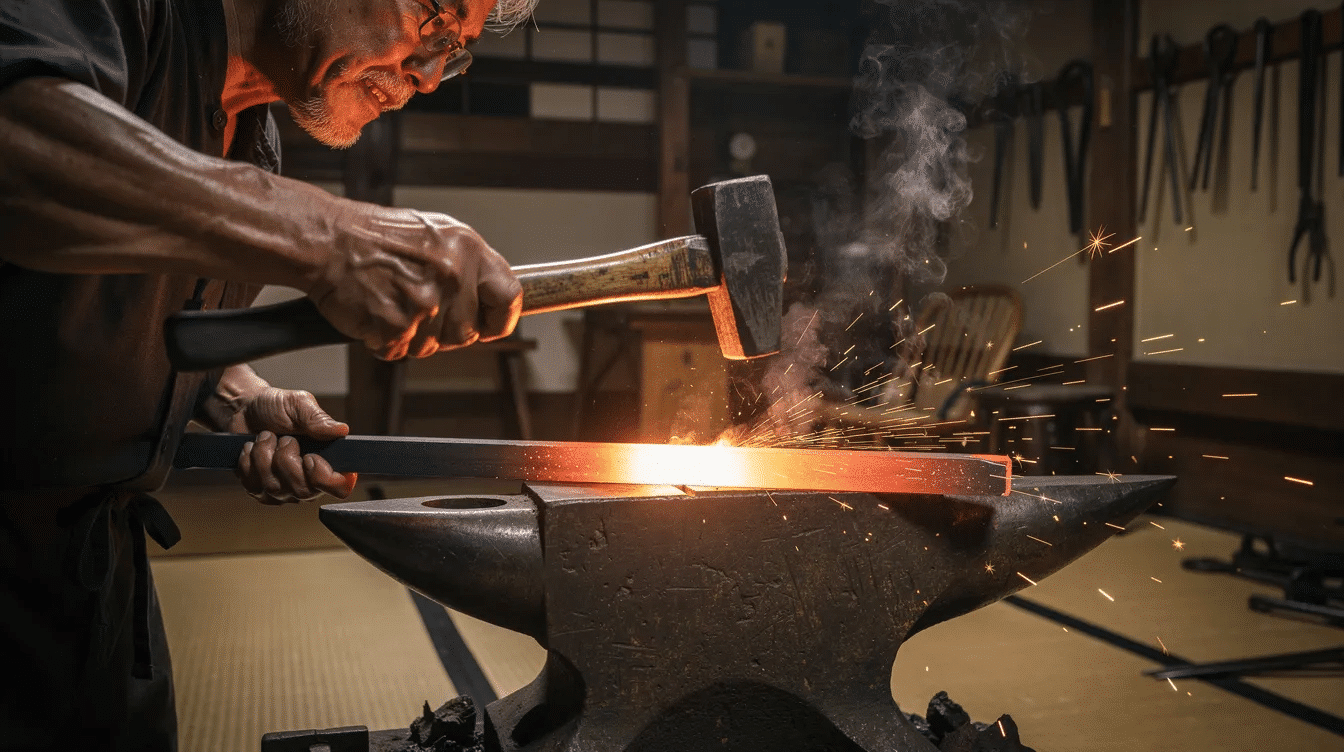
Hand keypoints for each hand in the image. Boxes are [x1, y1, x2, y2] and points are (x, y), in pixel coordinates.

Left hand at [198, 366, 357, 503]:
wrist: (245, 408)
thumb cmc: (276, 407)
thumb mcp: (299, 404)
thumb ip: (319, 419)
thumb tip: (342, 430)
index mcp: (327, 460)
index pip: (340, 488)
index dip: (326, 478)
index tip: (310, 457)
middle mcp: (307, 480)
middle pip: (303, 491)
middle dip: (286, 460)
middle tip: (284, 439)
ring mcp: (283, 489)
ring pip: (275, 488)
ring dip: (264, 456)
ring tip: (266, 438)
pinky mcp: (259, 491)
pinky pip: (254, 487)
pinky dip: (248, 463)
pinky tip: (252, 449)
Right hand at [307, 206, 522, 360]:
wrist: (328, 240)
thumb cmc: (375, 236)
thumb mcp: (437, 235)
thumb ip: (467, 266)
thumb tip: (488, 298)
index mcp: (468, 249)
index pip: (509, 296)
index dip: (502, 318)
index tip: (492, 326)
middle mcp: (452, 275)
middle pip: (467, 333)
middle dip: (444, 331)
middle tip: (418, 310)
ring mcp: (424, 302)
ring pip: (432, 347)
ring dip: (412, 337)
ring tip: (392, 303)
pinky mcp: (396, 324)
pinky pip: (398, 352)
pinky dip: (384, 341)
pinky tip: (375, 313)